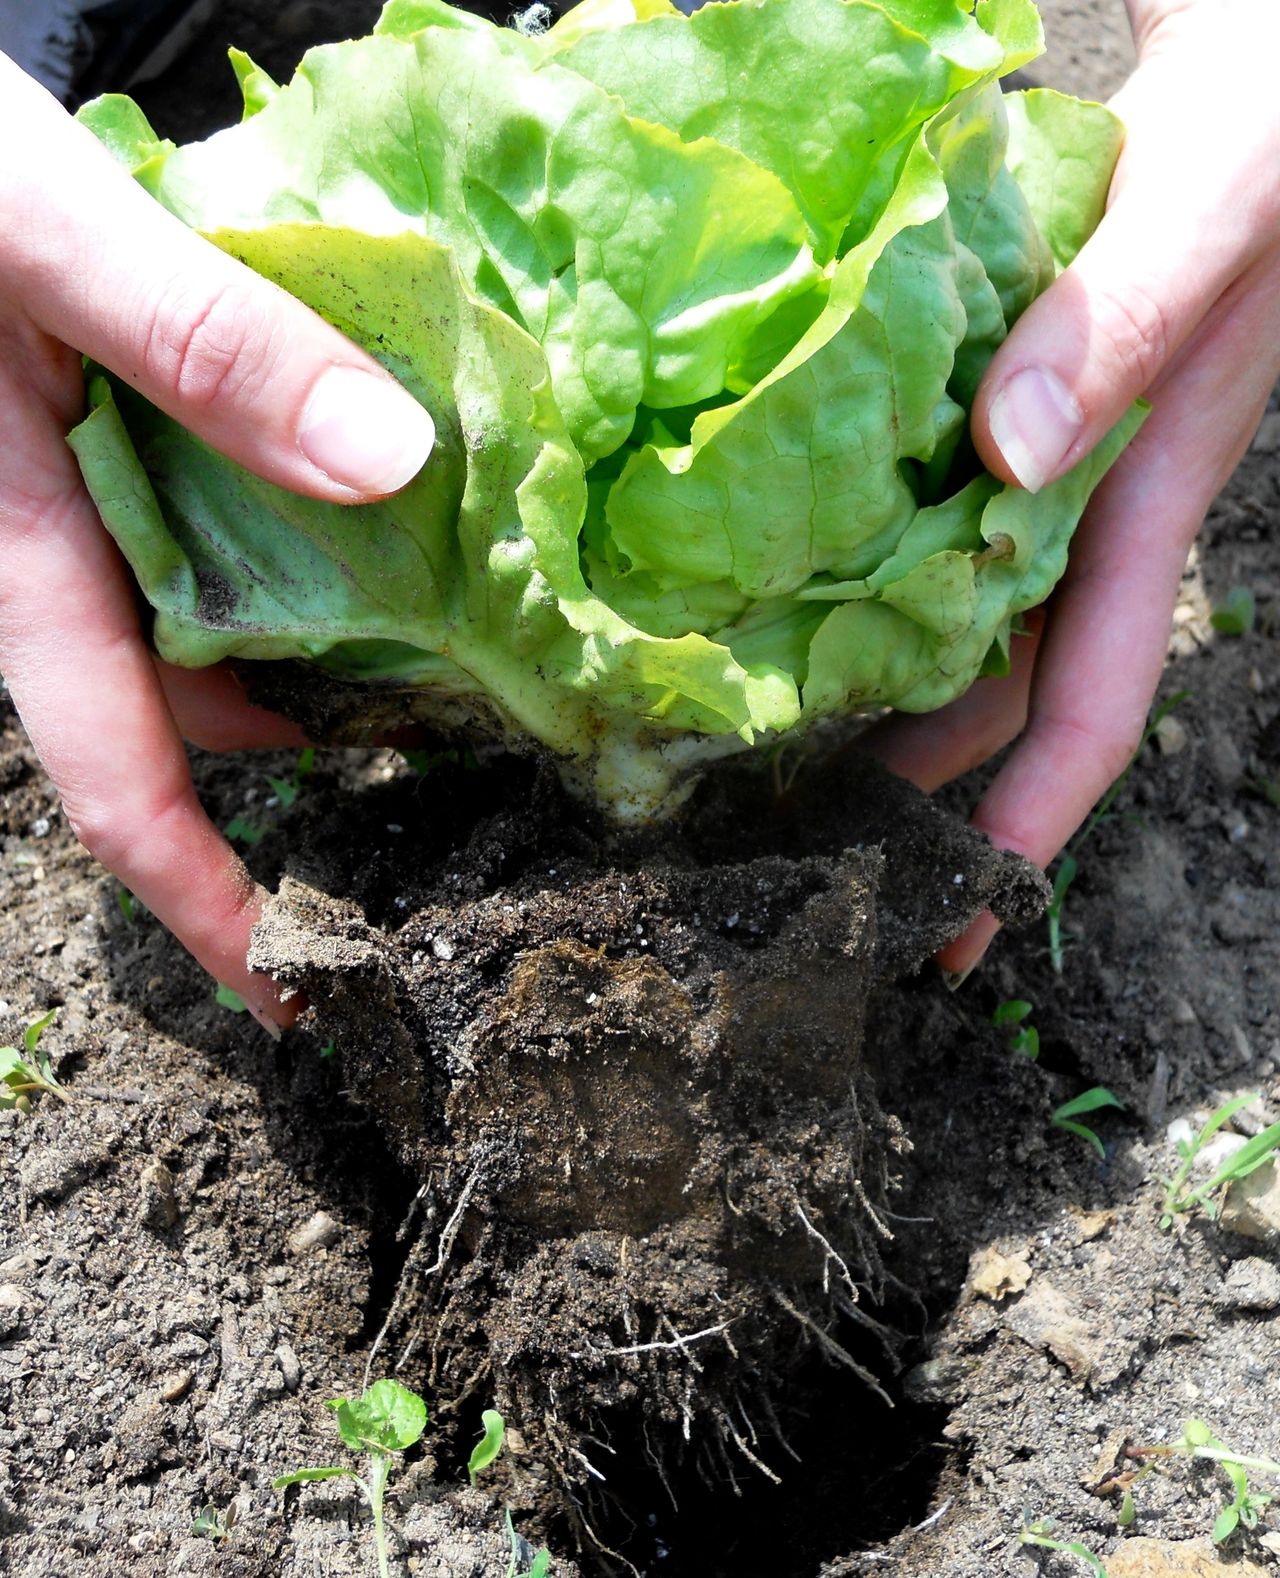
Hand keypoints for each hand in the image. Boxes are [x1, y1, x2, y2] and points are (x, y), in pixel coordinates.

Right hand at [0, 56, 434, 1027]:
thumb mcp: (49, 240)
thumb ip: (204, 345)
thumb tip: (390, 463)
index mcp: (27, 558)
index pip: (116, 782)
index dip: (203, 903)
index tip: (293, 991)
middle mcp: (55, 562)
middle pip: (181, 725)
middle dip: (291, 788)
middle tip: (436, 793)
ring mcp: (82, 519)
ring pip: (205, 638)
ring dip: (314, 670)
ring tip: (443, 672)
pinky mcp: (111, 462)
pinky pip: (209, 552)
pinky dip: (295, 571)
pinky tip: (378, 538)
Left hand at [868, 0, 1279, 975]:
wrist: (1257, 48)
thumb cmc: (1268, 112)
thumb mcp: (1213, 197)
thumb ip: (1125, 320)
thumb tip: (1005, 456)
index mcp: (1145, 491)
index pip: (1089, 698)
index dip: (1022, 821)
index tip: (954, 919)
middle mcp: (1085, 497)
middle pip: (1001, 691)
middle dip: (928, 798)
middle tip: (817, 875)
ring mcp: (1038, 458)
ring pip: (951, 622)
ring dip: (879, 704)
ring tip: (774, 779)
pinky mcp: (993, 400)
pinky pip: (919, 521)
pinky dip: (859, 576)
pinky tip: (780, 604)